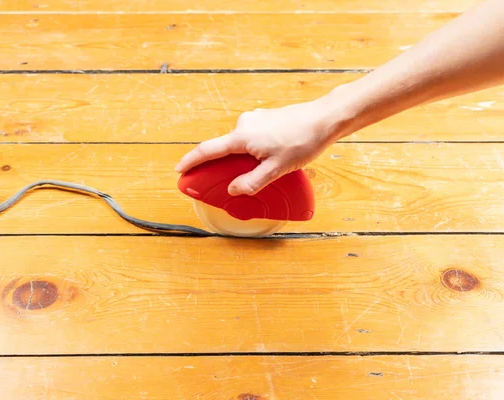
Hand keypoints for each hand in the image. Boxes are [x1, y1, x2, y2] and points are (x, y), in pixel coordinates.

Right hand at [175, 97, 349, 195]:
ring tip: (261, 172)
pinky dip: (251, 151)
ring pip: (240, 144)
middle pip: (224, 149)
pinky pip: (251, 138)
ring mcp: (255, 120)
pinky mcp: (265, 119)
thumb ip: (252, 182)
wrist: (324, 119)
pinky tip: (269, 159)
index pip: (208, 150)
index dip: (191, 161)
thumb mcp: (277, 169)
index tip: (179, 170)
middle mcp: (245, 124)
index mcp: (242, 137)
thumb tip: (233, 190)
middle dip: (221, 166)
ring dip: (242, 160)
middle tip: (223, 182)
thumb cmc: (303, 141)